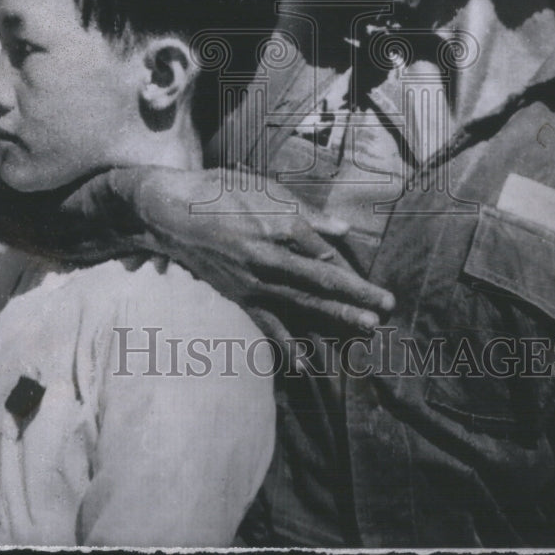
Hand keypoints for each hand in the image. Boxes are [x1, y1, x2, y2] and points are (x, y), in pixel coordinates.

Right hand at [61, 165, 395, 330]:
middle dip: (353, 302)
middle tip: (383, 314)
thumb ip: (305, 212)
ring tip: (361, 335)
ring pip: (299, 306)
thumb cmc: (221, 191)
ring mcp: (251, 281)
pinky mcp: (239, 295)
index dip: (354, 275)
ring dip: (332, 322)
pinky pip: (266, 323)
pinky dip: (286, 344)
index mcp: (278, 226)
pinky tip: (304, 365)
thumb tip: (341, 229)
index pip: (325, 257)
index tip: (378, 290)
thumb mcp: (265, 189)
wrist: (170, 210)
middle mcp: (267, 257)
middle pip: (318, 284)